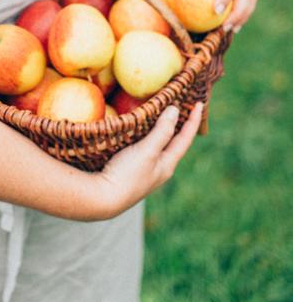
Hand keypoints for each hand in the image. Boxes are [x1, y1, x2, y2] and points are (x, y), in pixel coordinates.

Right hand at [94, 102, 202, 216]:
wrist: (102, 198)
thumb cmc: (127, 174)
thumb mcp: (147, 151)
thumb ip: (162, 131)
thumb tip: (175, 110)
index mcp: (167, 164)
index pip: (185, 139)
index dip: (193, 121)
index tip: (200, 103)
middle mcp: (158, 168)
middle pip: (173, 143)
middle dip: (178, 126)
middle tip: (182, 108)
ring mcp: (143, 170)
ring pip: (156, 146)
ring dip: (160, 131)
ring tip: (160, 116)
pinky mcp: (127, 170)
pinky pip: (141, 149)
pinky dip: (143, 137)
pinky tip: (135, 133)